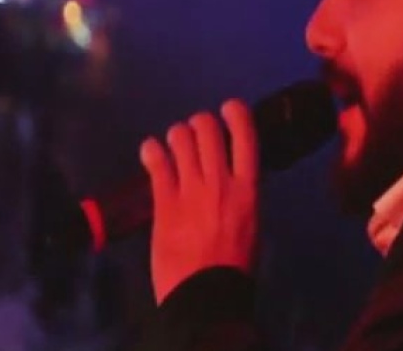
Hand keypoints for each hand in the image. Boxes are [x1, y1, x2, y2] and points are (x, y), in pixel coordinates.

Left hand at [140, 99, 259, 304]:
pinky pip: (155, 161)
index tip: (228, 109)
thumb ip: (241, 194)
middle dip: (200, 123)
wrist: (205, 293)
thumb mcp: (252, 222)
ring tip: (174, 145)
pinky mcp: (163, 201)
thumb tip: (232, 176)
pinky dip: (151, 150)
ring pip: (180, 138)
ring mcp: (190, 189)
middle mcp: (220, 180)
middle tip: (196, 133)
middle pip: (208, 128)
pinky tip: (151, 152)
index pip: (245, 134)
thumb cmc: (235, 264)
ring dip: (176, 135)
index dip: (235, 112)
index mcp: (248, 187)